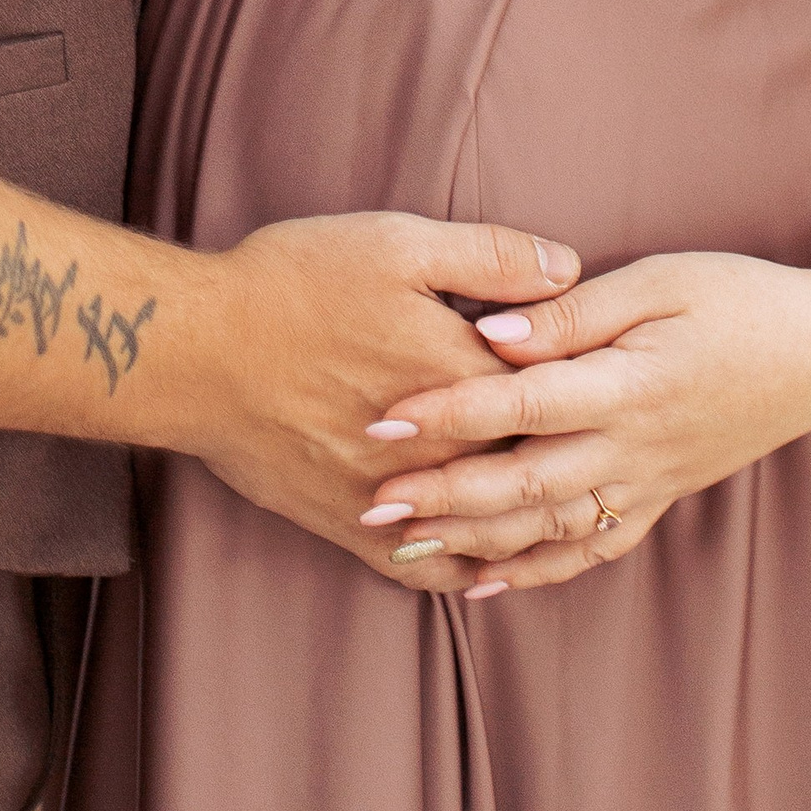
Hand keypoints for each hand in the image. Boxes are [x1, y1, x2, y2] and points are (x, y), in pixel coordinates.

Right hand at [168, 215, 581, 590]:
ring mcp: (398, 496)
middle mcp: (441, 448)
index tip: (614, 381)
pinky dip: (462, 569)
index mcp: (463, 372)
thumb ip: (489, 255)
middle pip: (531, 468)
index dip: (587, 386)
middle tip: (608, 454)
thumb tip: (568, 267)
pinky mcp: (351, 526)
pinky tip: (484, 564)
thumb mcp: (396, 242)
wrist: (196, 352)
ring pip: (488, 529)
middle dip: (571, 462)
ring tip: (565, 516)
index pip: (557, 392)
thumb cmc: (292, 284)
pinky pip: (425, 569)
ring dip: (529, 526)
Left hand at [360, 250, 810, 594]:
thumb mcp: (661, 280)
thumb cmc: (741, 297)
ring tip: (402, 548)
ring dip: (473, 541)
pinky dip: (535, 571)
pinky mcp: (661, 498)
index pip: (521, 405)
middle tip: (371, 501)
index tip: (384, 418)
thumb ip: (576, 314)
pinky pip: (592, 548)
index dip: (448, 412)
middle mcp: (635, 448)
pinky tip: (483, 581)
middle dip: (442, 495)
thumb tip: (496, 333)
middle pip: (523, 483)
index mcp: (630, 386)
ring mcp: (649, 483)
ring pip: (549, 528)